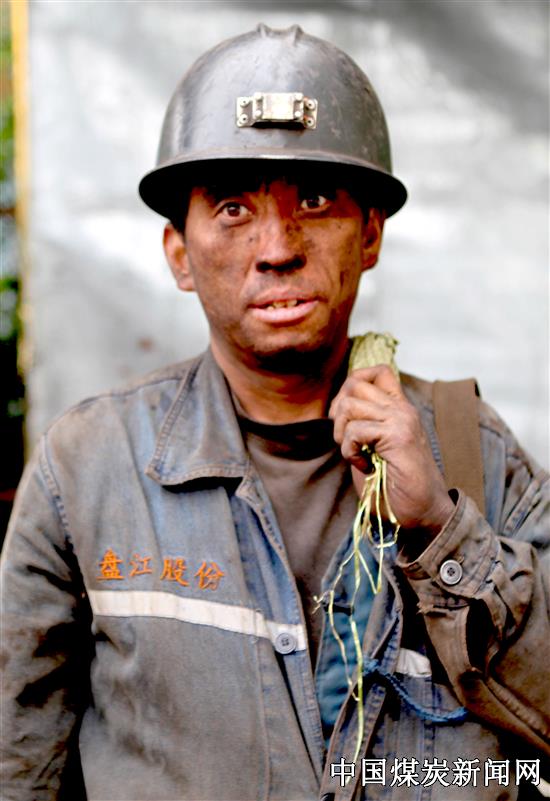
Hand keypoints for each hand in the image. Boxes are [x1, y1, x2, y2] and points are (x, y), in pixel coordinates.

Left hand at [329, 365, 454, 532]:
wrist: (424, 513)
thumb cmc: (396, 487)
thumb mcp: (372, 448)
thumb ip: (360, 425)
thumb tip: (336, 409)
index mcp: (399, 409)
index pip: (377, 372)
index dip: (352, 385)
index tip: (346, 416)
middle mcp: (402, 409)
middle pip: (355, 382)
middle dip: (338, 410)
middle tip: (345, 439)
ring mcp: (401, 419)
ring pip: (350, 404)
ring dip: (342, 433)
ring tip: (355, 454)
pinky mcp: (398, 435)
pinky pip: (355, 430)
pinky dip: (350, 451)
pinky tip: (365, 466)